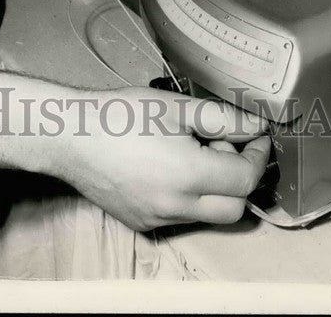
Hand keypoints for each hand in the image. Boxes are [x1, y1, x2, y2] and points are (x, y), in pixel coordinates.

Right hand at [0, 74, 270, 230]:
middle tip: (223, 145)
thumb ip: (224, 119)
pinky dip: (190, 197)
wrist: (72, 136)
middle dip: (240, 178)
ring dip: (216, 189)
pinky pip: (182, 217)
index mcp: (188, 176)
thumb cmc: (123, 114)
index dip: (258, 155)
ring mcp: (158, 220)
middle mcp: (176, 207)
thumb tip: (258, 125)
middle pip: (235, 208)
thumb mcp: (178, 107)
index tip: (254, 135)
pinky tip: (170, 166)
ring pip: (209, 216)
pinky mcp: (142, 223)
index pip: (246, 179)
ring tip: (192, 152)